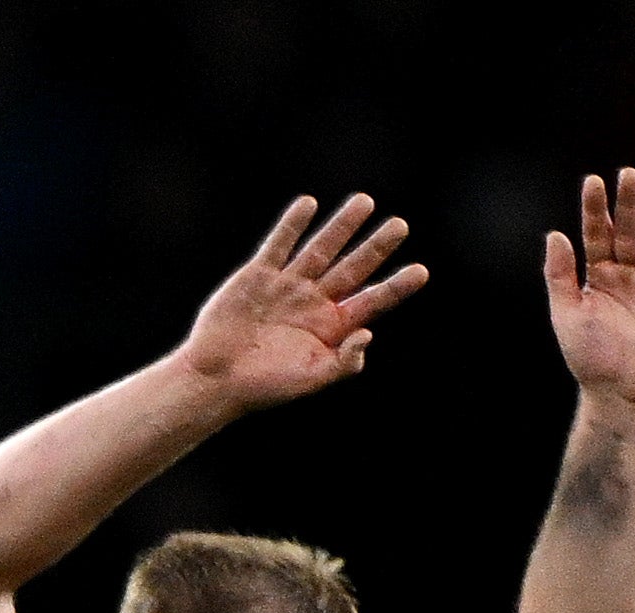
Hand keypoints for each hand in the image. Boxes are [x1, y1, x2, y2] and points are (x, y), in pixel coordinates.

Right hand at [179, 193, 426, 408]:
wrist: (213, 380)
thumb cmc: (262, 388)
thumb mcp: (310, 380)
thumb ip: (344, 362)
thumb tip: (368, 333)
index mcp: (331, 327)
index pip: (372, 300)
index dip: (397, 286)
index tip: (421, 271)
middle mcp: (313, 302)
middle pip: (352, 268)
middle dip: (376, 247)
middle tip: (399, 226)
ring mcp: (286, 286)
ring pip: (321, 250)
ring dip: (342, 226)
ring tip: (365, 202)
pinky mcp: (257, 277)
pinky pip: (279, 246)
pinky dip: (292, 225)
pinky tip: (309, 205)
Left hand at [545, 168, 634, 416]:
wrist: (622, 393)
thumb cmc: (590, 358)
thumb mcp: (566, 315)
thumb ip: (559, 275)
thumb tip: (554, 234)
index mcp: (598, 278)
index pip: (596, 235)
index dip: (595, 209)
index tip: (593, 181)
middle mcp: (626, 276)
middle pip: (629, 232)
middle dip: (629, 203)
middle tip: (629, 173)